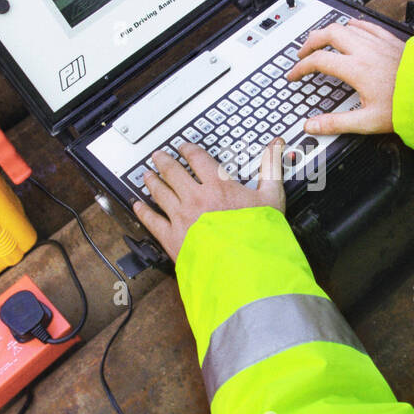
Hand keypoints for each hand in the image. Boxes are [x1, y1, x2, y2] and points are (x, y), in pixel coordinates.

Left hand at [132, 140, 285, 260]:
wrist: (244, 267)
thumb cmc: (258, 235)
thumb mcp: (272, 197)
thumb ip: (271, 168)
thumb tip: (276, 146)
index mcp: (218, 185)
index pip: (197, 159)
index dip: (188, 150)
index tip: (183, 147)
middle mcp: (195, 198)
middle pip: (173, 172)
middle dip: (164, 162)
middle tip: (158, 156)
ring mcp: (181, 217)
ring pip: (160, 193)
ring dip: (152, 182)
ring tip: (146, 175)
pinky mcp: (172, 238)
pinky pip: (152, 221)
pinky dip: (143, 212)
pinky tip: (137, 206)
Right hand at [286, 18, 404, 135]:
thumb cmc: (406, 106)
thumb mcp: (367, 121)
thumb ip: (336, 123)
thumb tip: (313, 126)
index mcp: (356, 69)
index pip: (318, 61)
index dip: (301, 67)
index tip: (295, 75)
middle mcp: (365, 51)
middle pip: (328, 34)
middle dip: (311, 42)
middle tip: (303, 53)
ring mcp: (379, 42)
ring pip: (347, 26)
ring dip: (330, 32)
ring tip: (323, 41)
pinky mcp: (392, 40)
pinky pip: (367, 25)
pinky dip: (353, 26)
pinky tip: (352, 30)